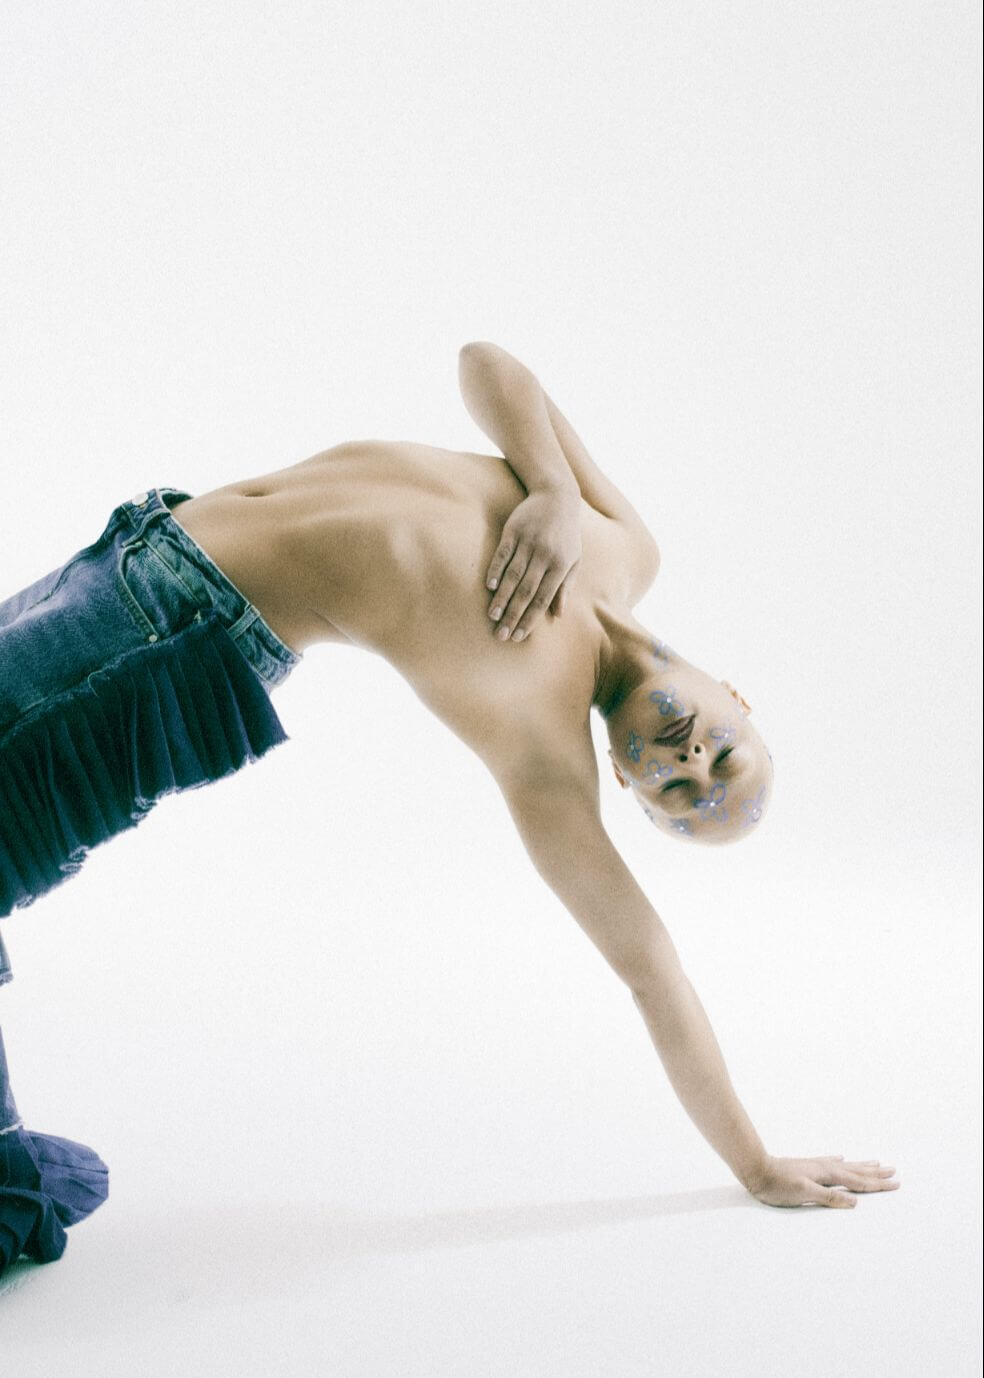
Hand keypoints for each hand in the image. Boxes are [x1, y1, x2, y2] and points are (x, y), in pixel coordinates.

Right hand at [486, 488, 581, 641]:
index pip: (543, 599)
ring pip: (513, 575)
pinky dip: (496, 570)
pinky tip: (490, 586)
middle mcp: (544, 556)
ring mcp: (528, 543)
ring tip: (492, 616)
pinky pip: (502, 554)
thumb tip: (558, 614)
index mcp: (560, 566)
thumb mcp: (574, 558)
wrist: (557, 496)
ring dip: (502, 598)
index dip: (530, 619)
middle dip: (513, 615)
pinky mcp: (513, 531)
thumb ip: (565, 586)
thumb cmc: (567, 533)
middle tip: (501, 634)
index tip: (519, 636)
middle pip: (526, 591)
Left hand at [744, 1154, 899, 1207]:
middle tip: (895, 1171)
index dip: (878, 1185)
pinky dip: (841, 1162)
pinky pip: (831, 1163)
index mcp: (827, 1175)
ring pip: (846, 1166)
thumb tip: (855, 1201)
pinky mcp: (808, 1167)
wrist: (756, 1169)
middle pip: (856, 1171)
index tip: (896, 1183)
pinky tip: (842, 1158)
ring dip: (863, 1166)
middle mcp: (825, 1167)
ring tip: (876, 1162)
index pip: (858, 1182)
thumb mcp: (804, 1193)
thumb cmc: (778, 1185)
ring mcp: (816, 1165)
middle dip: (876, 1173)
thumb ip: (829, 1197)